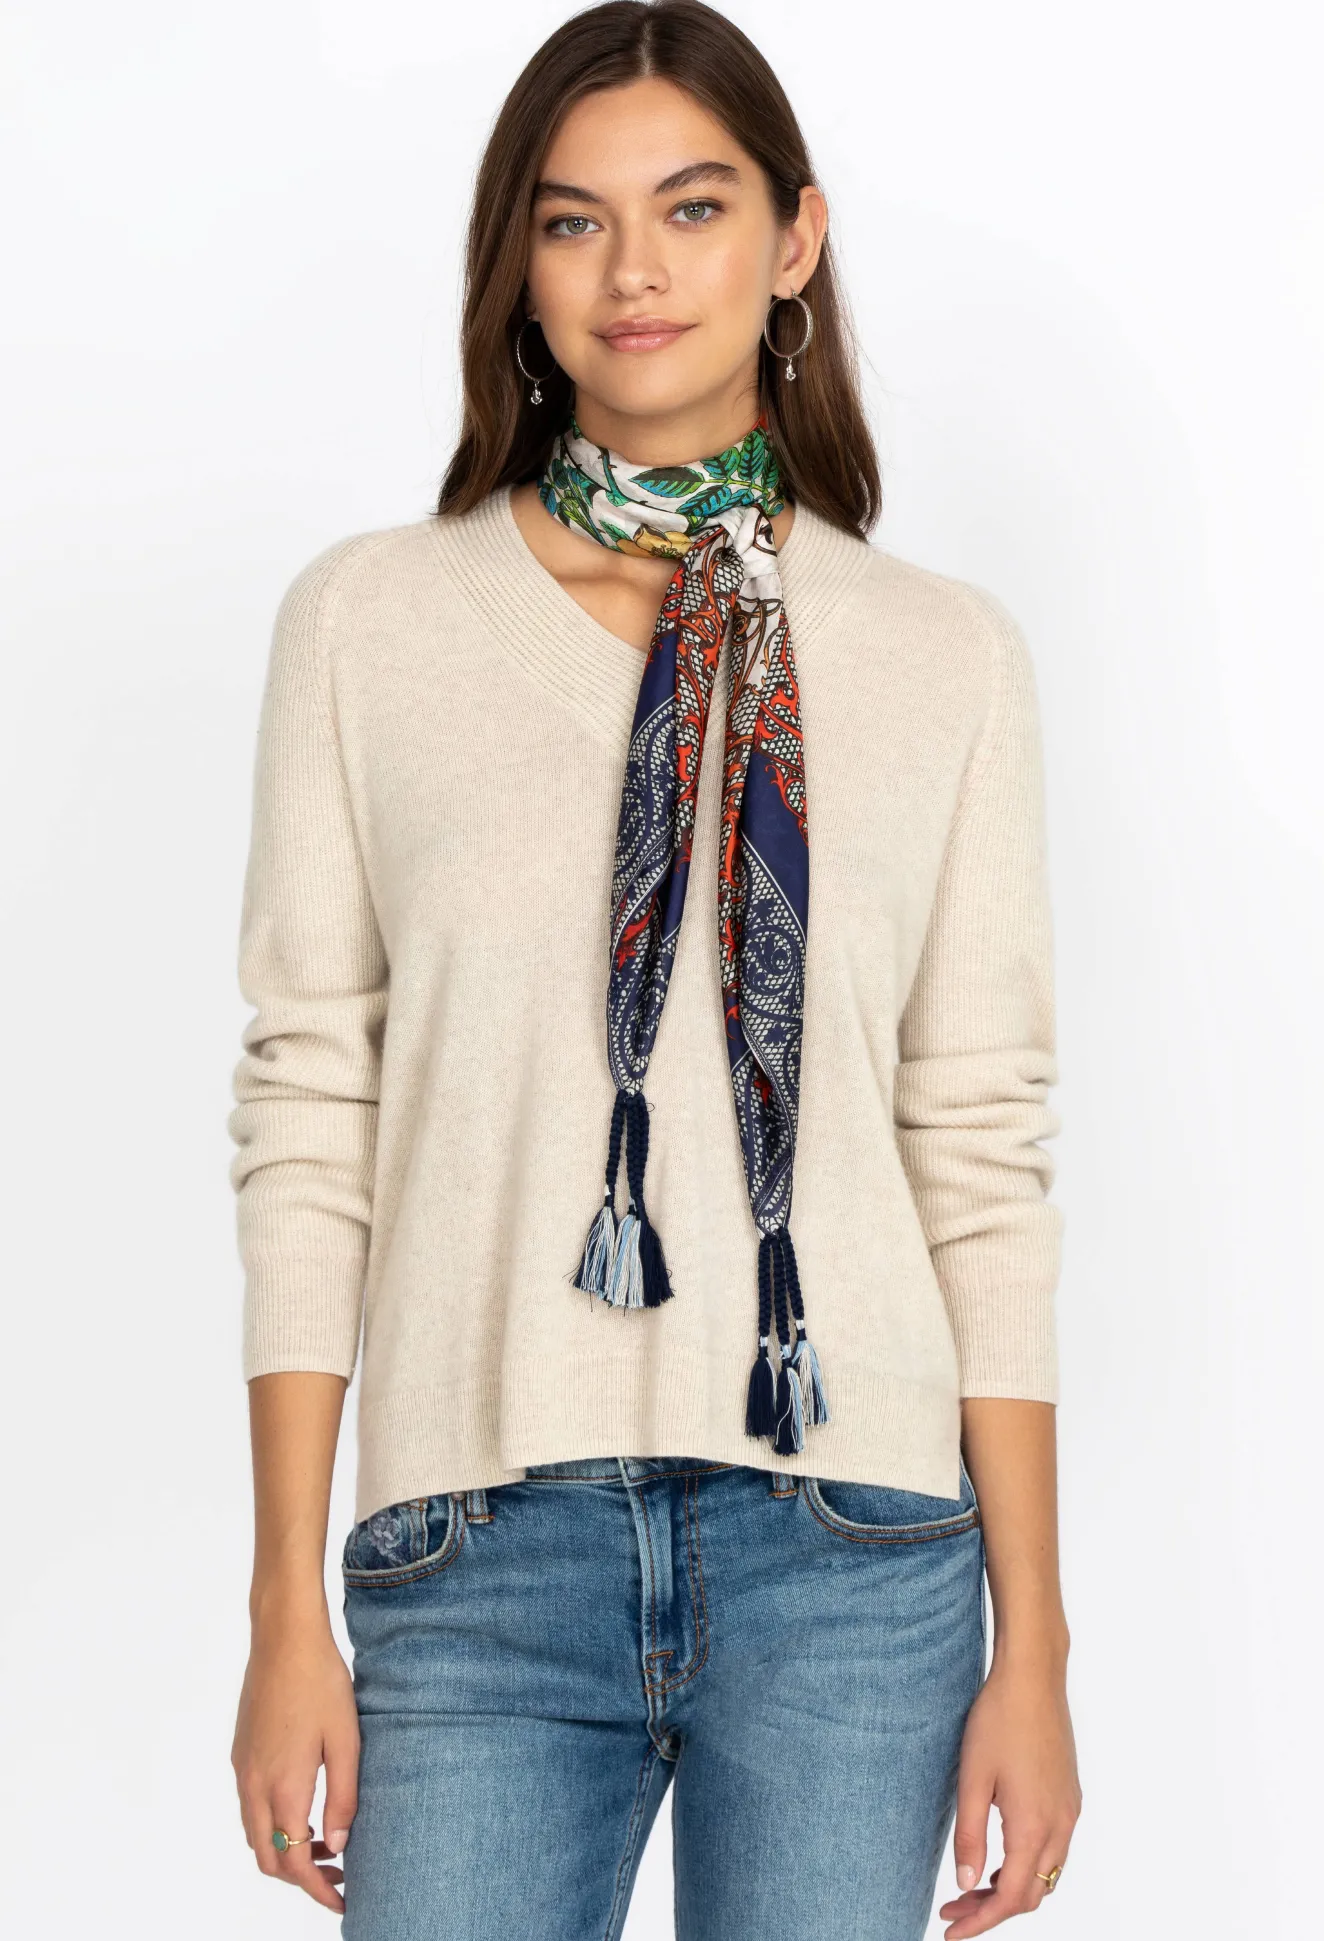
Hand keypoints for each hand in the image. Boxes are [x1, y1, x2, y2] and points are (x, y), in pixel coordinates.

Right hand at [231, 1612, 359, 1912]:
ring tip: (327, 1845)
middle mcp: (254, 1785)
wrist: (283, 1637)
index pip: (294, 1862)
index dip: (318, 1890)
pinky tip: (304, 1808)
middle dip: (300, 1878)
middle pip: (268, 1857)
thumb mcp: (346, 1740)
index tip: (343, 1901)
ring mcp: (243, 1769)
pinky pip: (250, 1808)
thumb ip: (343, 1798)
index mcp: (283, 1787)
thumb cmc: (321, 1682)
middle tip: (339, 1877)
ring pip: (255, 1834)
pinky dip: (274, 1824)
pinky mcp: (241, 1752)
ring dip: (286, 1851)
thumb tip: (336, 1847)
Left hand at [938, 1654, 1080, 1935]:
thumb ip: (970, 1837)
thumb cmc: (998, 1720)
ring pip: (1046, 1874)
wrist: (1034, 1676)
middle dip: (993, 1910)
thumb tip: (966, 1885)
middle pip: (1033, 1893)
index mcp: (1035, 1826)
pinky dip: (1027, 1866)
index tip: (951, 1933)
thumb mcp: (972, 1779)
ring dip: (1011, 1889)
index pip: (1012, 1898)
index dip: (981, 1923)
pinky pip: (1053, 1849)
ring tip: (971, 1888)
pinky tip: (1000, 1856)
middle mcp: (1061, 1825)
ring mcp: (1069, 1810)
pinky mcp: (1069, 1795)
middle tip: (953, 1910)